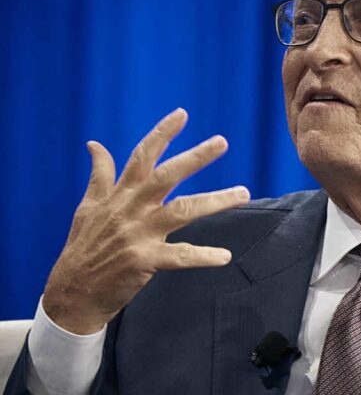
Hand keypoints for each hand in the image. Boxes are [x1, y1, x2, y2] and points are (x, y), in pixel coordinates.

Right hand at [43, 108, 249, 334]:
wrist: (71, 292)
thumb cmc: (84, 247)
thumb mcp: (88, 207)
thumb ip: (100, 175)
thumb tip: (94, 145)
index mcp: (120, 195)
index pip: (142, 156)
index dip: (161, 133)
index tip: (182, 113)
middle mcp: (131, 209)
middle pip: (166, 176)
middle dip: (195, 157)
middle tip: (222, 141)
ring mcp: (138, 234)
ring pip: (183, 210)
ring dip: (216, 201)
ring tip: (243, 193)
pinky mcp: (144, 260)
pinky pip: (180, 256)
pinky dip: (203, 256)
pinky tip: (225, 256)